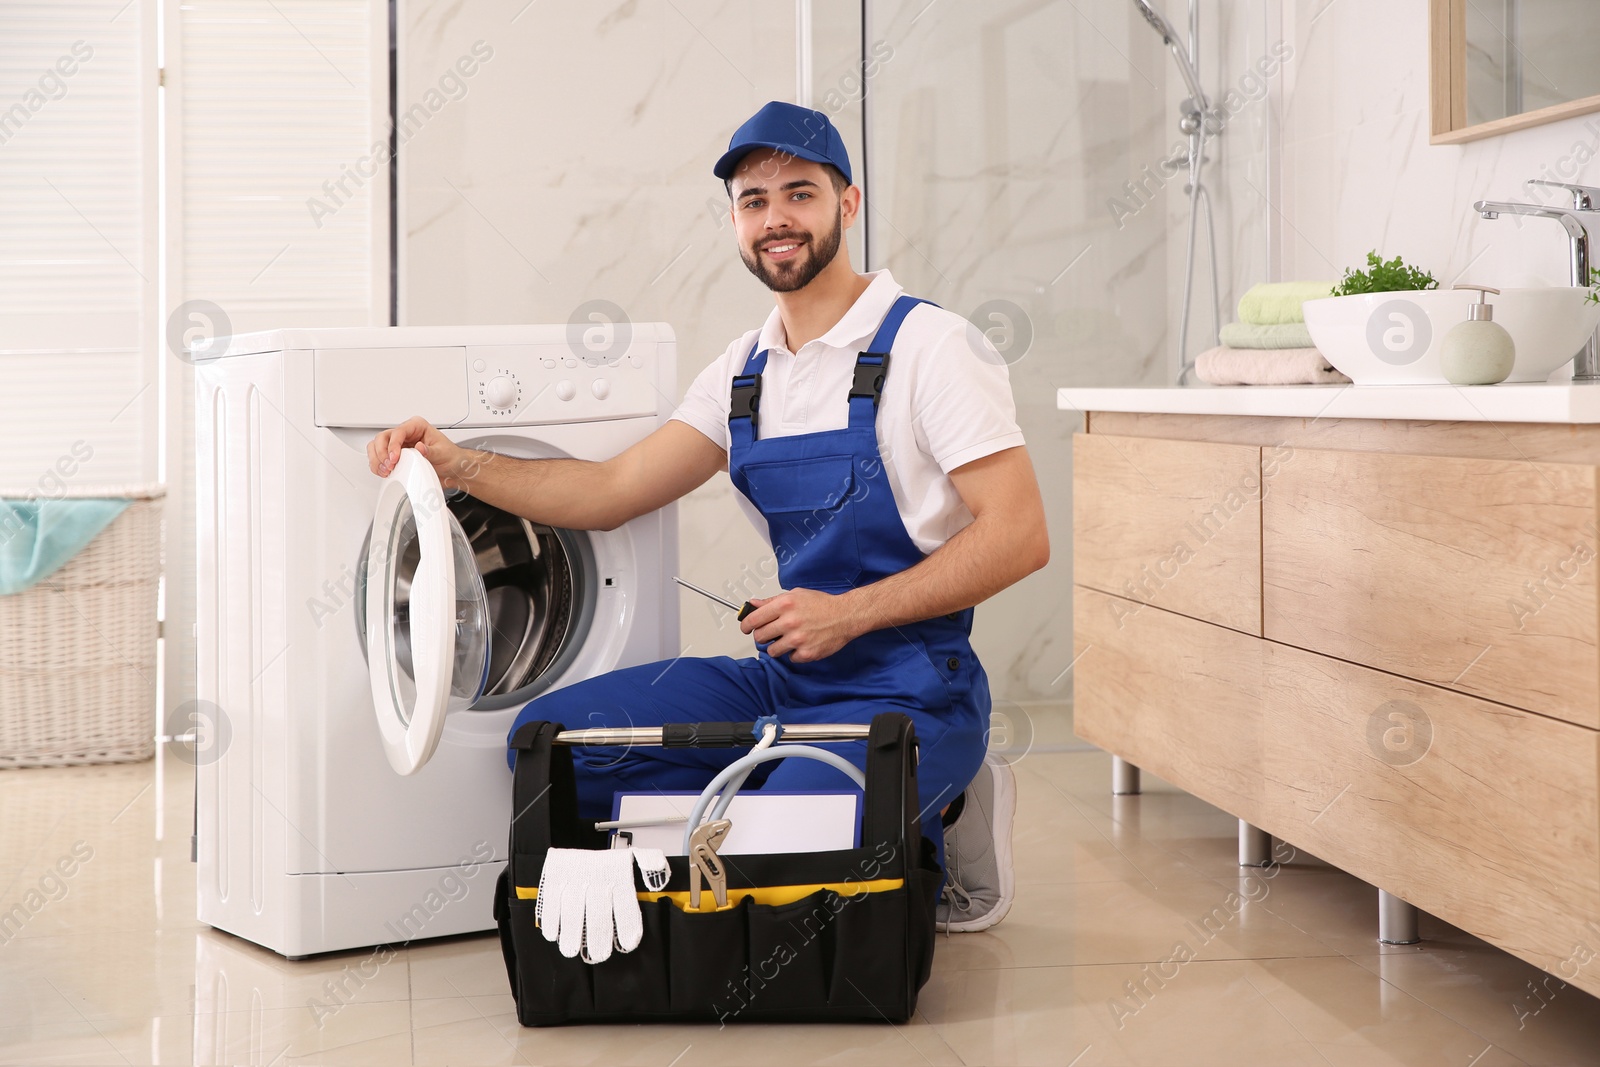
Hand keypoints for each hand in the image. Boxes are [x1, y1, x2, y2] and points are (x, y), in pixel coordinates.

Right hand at [366, 416, 482, 488]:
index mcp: (417, 426)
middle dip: (382, 453)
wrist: (453, 470)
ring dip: (377, 459)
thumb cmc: (451, 457)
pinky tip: (384, 472)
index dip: (393, 445)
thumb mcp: (443, 453)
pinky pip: (379, 458)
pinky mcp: (396, 457)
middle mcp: (406, 434)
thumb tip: (419, 448)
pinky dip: (378, 466)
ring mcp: (399, 445)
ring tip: (385, 470)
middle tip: (389, 466)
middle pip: (383, 437)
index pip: (398, 431)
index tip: (394, 458)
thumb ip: (430, 451)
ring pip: (377, 446)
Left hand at [740, 588, 861, 662]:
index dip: (745, 625)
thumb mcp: (796, 594)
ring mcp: (798, 640)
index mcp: (784, 605)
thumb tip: (753, 605)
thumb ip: (772, 601)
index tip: (745, 628)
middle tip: (770, 633)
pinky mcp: (806, 653)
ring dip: (777, 646)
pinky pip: (790, 658)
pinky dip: (794, 653)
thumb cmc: (822, 604)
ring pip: (772, 651)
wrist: (845, 616)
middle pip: (760, 637)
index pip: (753, 620)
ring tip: (788, 639)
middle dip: (762, 636)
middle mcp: (789, 622)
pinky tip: (802, 643)